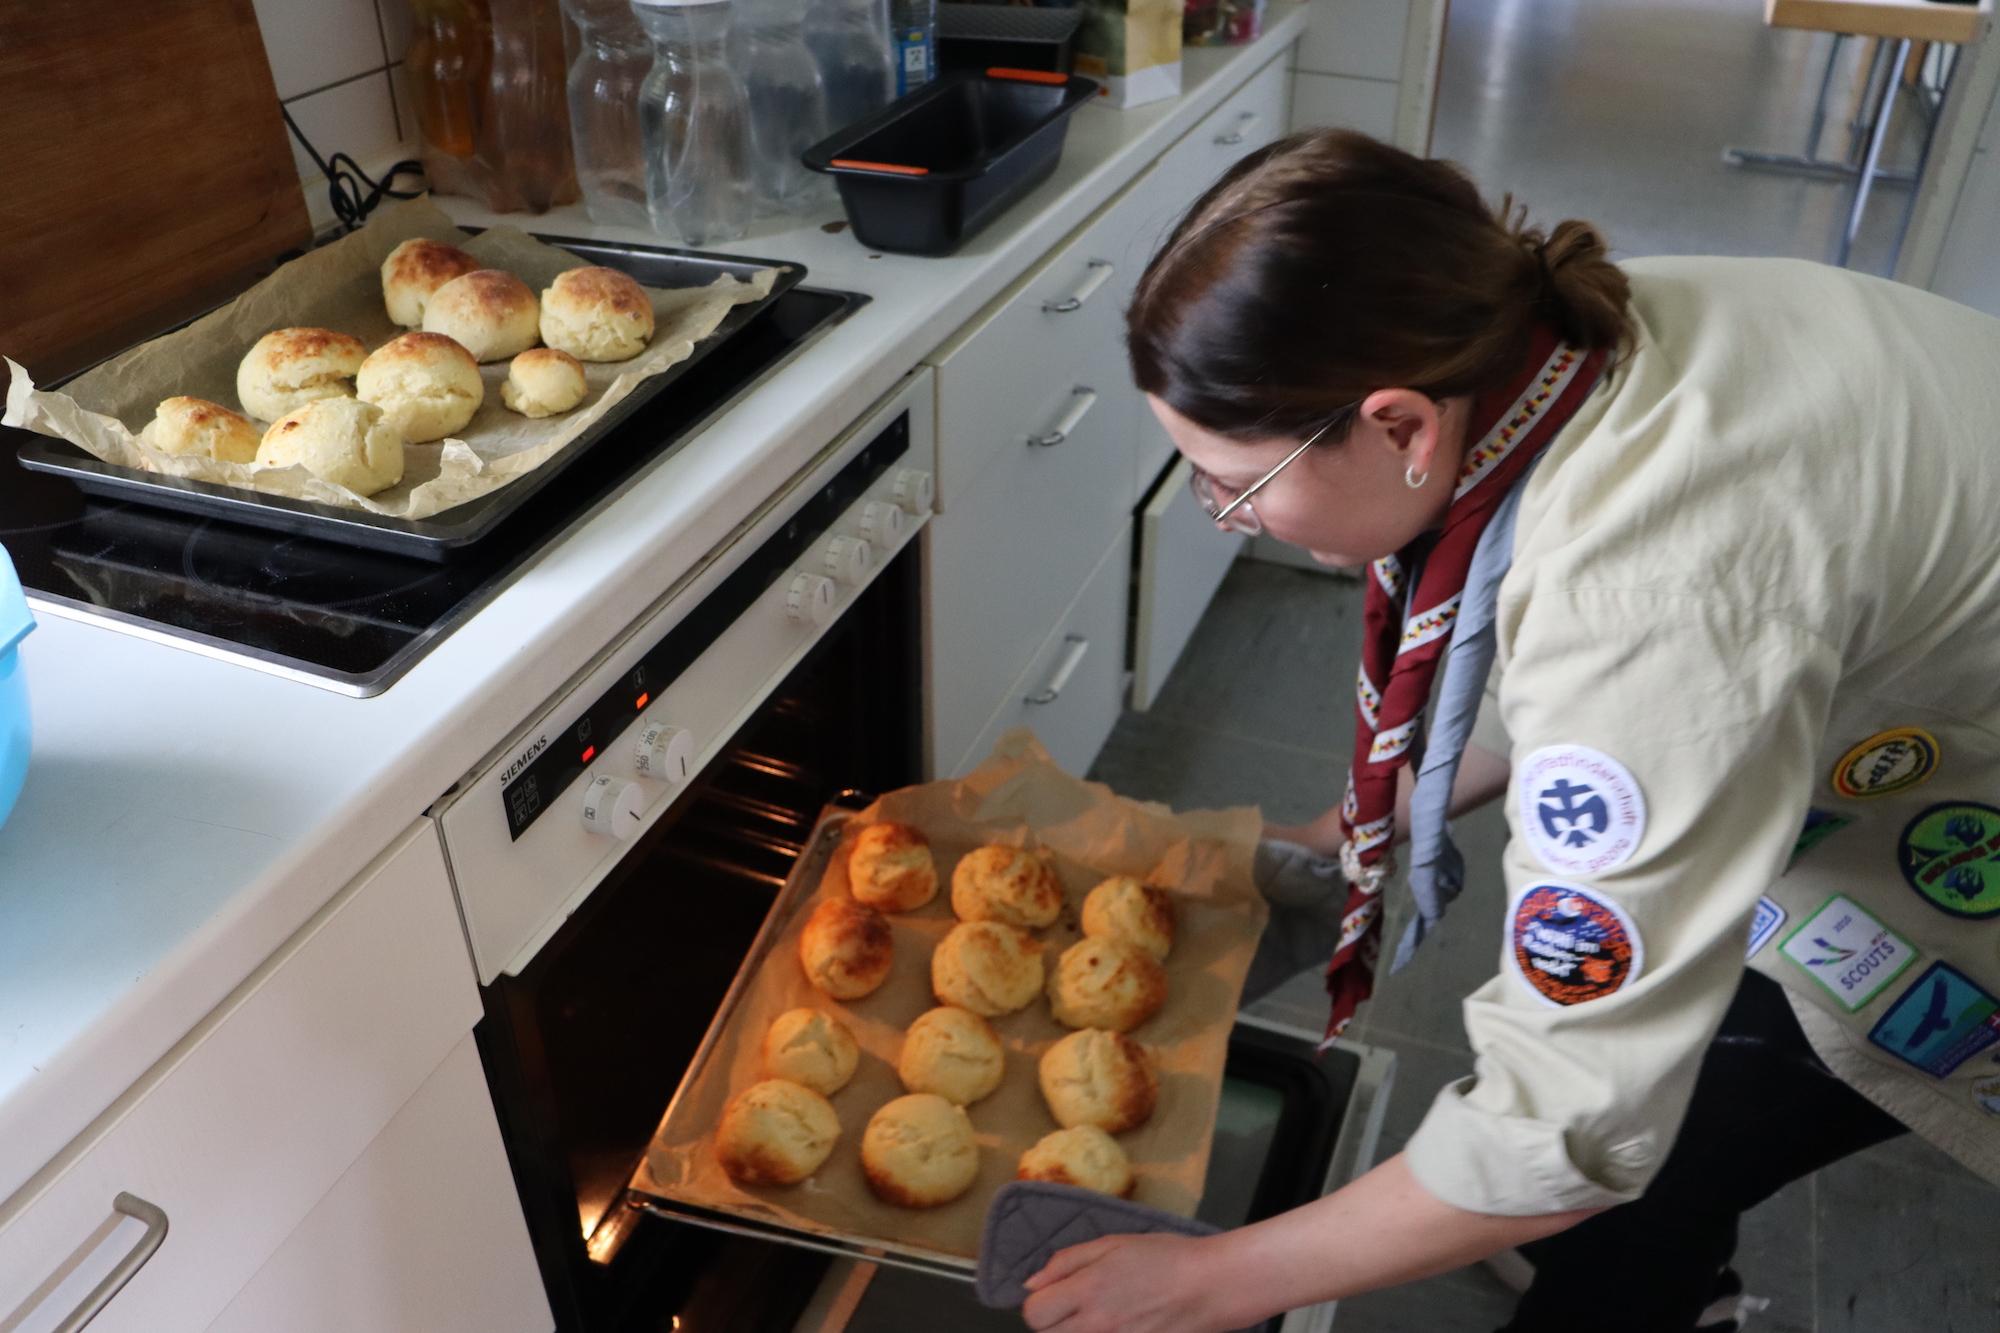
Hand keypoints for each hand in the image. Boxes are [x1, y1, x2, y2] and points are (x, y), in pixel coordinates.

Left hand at [1020, 1232, 1229, 1332]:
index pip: (1033, 1313)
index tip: (1056, 1295)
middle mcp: (1097, 1325)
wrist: (1213, 1286)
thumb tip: (1031, 1284)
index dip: (1039, 1303)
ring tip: (1102, 1316)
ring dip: (1077, 1332)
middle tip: (1078, 1307)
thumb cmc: (1166, 1257)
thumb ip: (1066, 1262)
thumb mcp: (1113, 1244)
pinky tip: (1121, 1326)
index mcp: (1088, 1290)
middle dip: (1055, 1321)